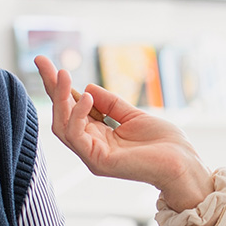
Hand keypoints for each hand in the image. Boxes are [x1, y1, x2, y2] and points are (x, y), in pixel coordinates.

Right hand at [34, 55, 212, 206]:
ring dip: (61, 98)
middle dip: (51, 88)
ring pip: (62, 125)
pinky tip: (85, 98)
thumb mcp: (134, 115)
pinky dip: (78, 115)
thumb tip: (87, 88)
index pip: (71, 110)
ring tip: (63, 75)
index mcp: (98, 137)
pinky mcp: (98, 162)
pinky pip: (77, 136)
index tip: (45, 63)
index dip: (59, 88)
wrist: (183, 163)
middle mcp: (90, 147)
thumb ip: (111, 104)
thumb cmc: (164, 144)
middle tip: (42, 61)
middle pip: (60, 116)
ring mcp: (92, 156)